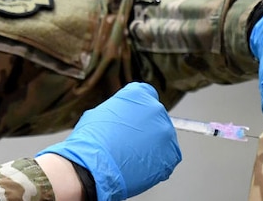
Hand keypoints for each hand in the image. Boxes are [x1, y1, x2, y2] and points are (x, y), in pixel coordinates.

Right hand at [37, 83, 181, 200]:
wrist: (93, 168)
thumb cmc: (91, 141)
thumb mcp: (99, 113)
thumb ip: (119, 110)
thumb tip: (122, 115)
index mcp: (140, 94)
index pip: (146, 96)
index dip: (138, 110)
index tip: (133, 121)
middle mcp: (157, 109)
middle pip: (155, 118)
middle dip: (145, 129)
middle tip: (129, 142)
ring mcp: (166, 132)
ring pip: (162, 138)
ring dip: (151, 146)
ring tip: (131, 157)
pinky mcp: (171, 153)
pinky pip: (167, 157)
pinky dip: (156, 163)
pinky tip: (139, 167)